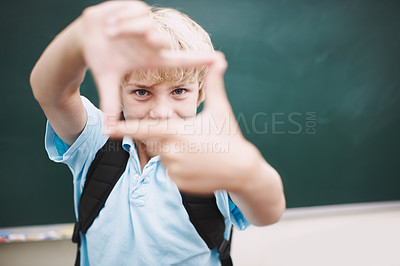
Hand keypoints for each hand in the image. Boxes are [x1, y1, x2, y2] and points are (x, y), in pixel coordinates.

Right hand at [78, 1, 213, 121]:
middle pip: (160, 39)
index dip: (198, 60)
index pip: (180, 60)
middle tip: (151, 40)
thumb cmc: (102, 58)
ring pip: (143, 23)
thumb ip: (110, 103)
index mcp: (151, 58)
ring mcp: (145, 24)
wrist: (86, 36)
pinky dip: (118, 16)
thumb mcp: (107, 79)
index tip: (217, 59)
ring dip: (123, 28)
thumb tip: (107, 131)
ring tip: (110, 33)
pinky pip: (132, 10)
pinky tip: (110, 23)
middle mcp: (152, 41)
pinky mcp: (136, 7)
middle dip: (155, 39)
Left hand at [108, 52, 261, 193]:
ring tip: (197, 152)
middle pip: (155, 141)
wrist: (242, 170)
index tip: (106, 128)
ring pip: (163, 156)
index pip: (143, 128)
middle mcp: (171, 151)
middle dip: (167, 137)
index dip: (123, 128)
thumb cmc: (230, 137)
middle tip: (190, 138)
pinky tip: (198, 164)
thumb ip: (214, 84)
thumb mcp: (221, 110)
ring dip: (174, 152)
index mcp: (177, 131)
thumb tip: (219, 58)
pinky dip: (180, 166)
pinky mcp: (177, 183)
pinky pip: (170, 171)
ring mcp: (173, 169)